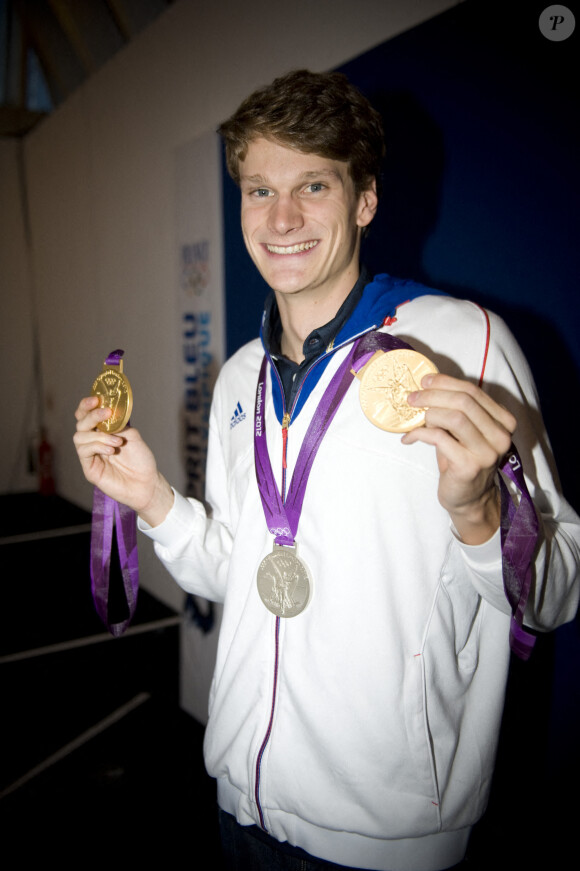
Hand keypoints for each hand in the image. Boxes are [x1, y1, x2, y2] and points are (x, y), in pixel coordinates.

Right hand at [73, 396, 173, 526]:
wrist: (146, 483)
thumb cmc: (141, 460)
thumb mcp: (131, 435)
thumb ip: (118, 424)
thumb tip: (108, 413)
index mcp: (103, 431)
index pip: (86, 414)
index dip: (87, 405)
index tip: (96, 398)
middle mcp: (94, 441)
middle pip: (80, 423)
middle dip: (91, 415)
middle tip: (106, 412)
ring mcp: (90, 455)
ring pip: (79, 437)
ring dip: (99, 435)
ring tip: (117, 442)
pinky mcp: (89, 468)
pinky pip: (84, 451)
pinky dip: (97, 446)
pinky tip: (111, 450)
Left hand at [402, 373, 515, 543]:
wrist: (468, 498)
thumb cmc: (461, 460)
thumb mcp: (463, 431)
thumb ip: (455, 410)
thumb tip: (426, 386)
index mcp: (503, 421)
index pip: (473, 391)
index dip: (446, 382)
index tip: (424, 381)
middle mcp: (501, 435)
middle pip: (464, 401)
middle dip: (433, 395)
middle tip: (412, 398)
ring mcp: (488, 452)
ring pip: (455, 417)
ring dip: (429, 413)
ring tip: (415, 418)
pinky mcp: (470, 466)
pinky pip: (440, 439)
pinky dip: (420, 434)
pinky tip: (409, 438)